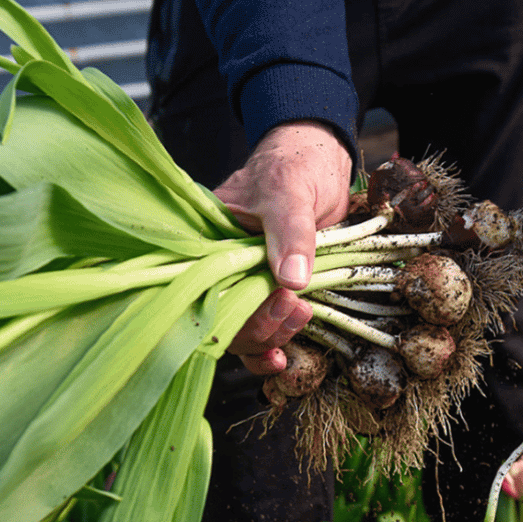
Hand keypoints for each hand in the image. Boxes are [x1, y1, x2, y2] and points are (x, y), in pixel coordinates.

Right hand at [215, 120, 352, 374]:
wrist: (322, 164)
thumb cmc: (296, 167)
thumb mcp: (290, 192)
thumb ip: (290, 232)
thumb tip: (290, 278)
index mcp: (208, 241)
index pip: (200, 288)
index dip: (231, 309)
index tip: (276, 300)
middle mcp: (220, 266)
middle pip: (221, 318)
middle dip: (258, 325)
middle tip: (294, 305)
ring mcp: (245, 282)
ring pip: (241, 332)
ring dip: (271, 335)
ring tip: (301, 314)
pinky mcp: (269, 294)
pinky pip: (259, 332)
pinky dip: (270, 348)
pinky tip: (282, 357)